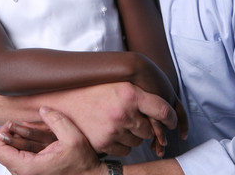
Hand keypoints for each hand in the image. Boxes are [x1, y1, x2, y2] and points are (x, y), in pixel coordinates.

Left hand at [0, 106, 103, 174]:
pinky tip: (30, 139)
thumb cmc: (82, 163)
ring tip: (22, 129)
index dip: (1, 134)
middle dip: (8, 135)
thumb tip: (43, 109)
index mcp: (29, 167)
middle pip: (2, 153)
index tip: (11, 123)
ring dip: (14, 141)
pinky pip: (18, 161)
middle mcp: (25, 174)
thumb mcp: (72, 137)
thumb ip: (56, 120)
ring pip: (10, 157)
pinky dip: (21, 148)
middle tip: (14, 124)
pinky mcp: (33, 174)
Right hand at [45, 82, 182, 155]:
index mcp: (130, 94)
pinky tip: (109, 131)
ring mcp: (113, 130)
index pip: (163, 111)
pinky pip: (124, 150)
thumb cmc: (92, 90)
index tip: (171, 122)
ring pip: (137, 142)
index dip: (171, 118)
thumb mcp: (118, 84)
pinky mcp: (104, 144)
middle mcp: (123, 113)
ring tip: (116, 121)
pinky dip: (121, 143)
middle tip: (132, 117)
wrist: (63, 101)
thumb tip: (163, 113)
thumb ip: (140, 95)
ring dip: (132, 135)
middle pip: (150, 130)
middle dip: (144, 126)